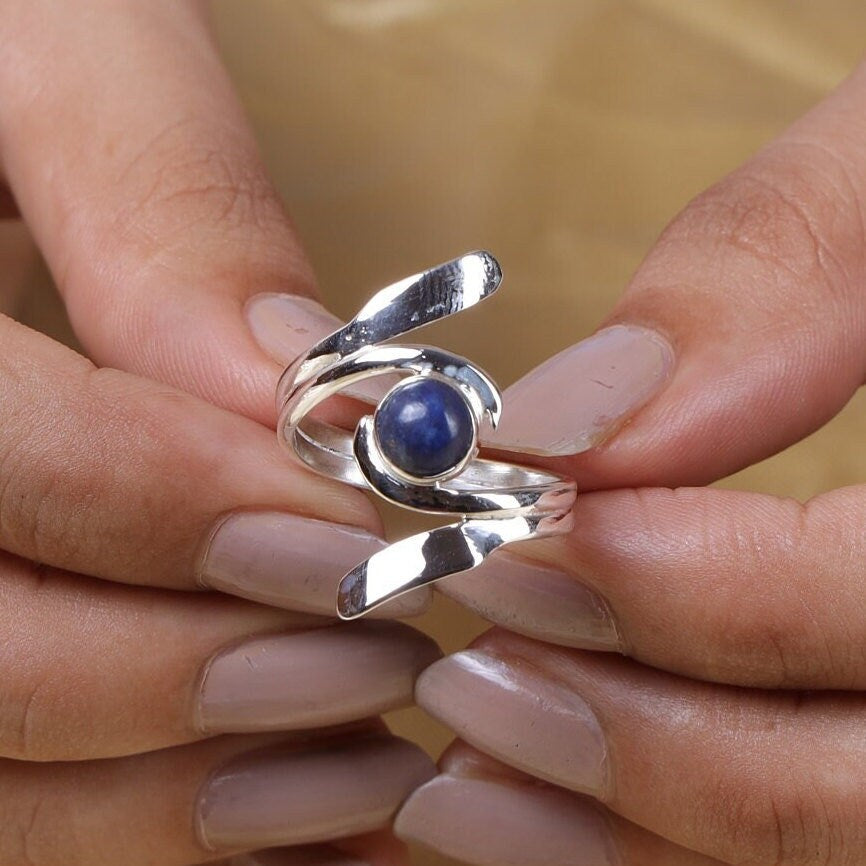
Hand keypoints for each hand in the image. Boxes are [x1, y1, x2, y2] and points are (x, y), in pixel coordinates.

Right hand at [0, 3, 438, 863]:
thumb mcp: (43, 53)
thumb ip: (167, 212)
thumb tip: (310, 400)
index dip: (185, 510)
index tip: (373, 533)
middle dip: (201, 683)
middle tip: (386, 661)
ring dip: (187, 806)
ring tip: (362, 764)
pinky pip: (29, 810)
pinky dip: (163, 839)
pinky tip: (301, 823)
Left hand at [394, 58, 865, 865]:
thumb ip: (774, 274)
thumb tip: (578, 418)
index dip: (697, 590)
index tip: (524, 525)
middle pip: (843, 792)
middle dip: (636, 739)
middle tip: (463, 664)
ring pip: (796, 856)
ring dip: (615, 831)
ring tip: (459, 758)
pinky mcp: (861, 750)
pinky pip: (754, 859)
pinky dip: (626, 850)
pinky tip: (512, 801)